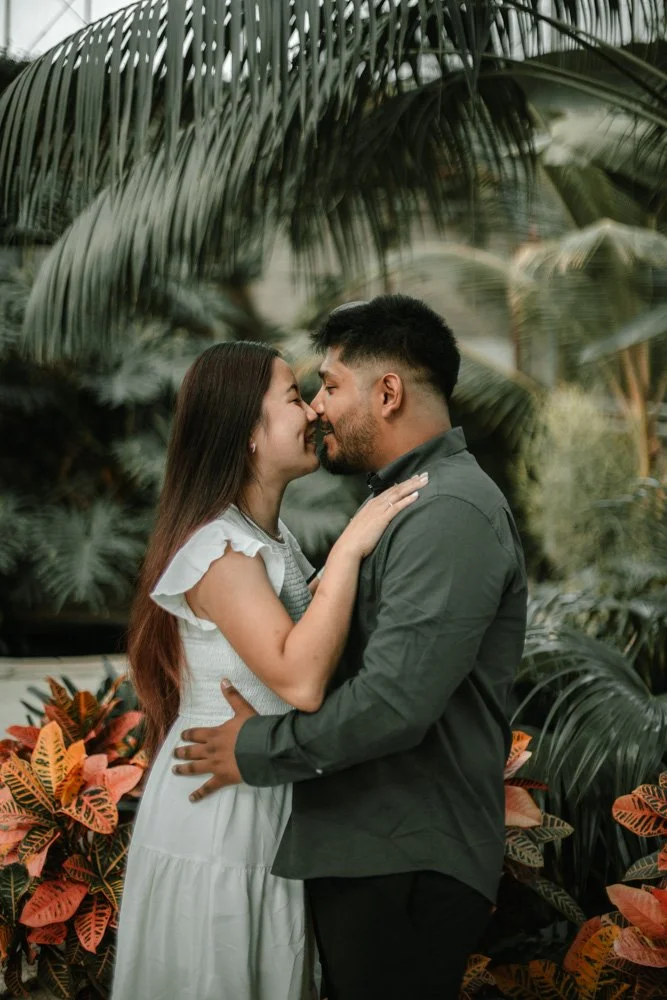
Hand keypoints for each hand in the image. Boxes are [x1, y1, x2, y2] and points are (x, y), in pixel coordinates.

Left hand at [172, 680, 257, 801]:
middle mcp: (211, 749)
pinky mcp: (222, 778)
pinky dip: (199, 793)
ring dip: (184, 769)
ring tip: (175, 770)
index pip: (197, 733)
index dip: (188, 735)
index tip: (181, 736)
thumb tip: (223, 680)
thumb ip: (233, 696)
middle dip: (182, 752)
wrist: (261, 749)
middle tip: (174, 753)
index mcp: (215, 733)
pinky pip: (208, 787)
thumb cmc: (253, 730)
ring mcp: (215, 765)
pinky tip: (191, 798)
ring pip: (195, 767)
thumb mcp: (243, 710)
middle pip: (192, 751)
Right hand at [336, 472, 426, 558]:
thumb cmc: (357, 538)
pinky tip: (417, 495)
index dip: (404, 483)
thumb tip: (380, 517)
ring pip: (399, 494)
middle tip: (425, 475)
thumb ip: (374, 517)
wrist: (349, 546)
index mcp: (373, 503)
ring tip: (425, 481)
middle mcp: (376, 503)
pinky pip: (397, 506)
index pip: (391, 490)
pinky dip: (407, 500)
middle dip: (412, 481)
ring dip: (413, 486)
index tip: (415, 478)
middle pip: (397, 489)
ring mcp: (379, 510)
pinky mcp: (382, 518)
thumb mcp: (366, 523)